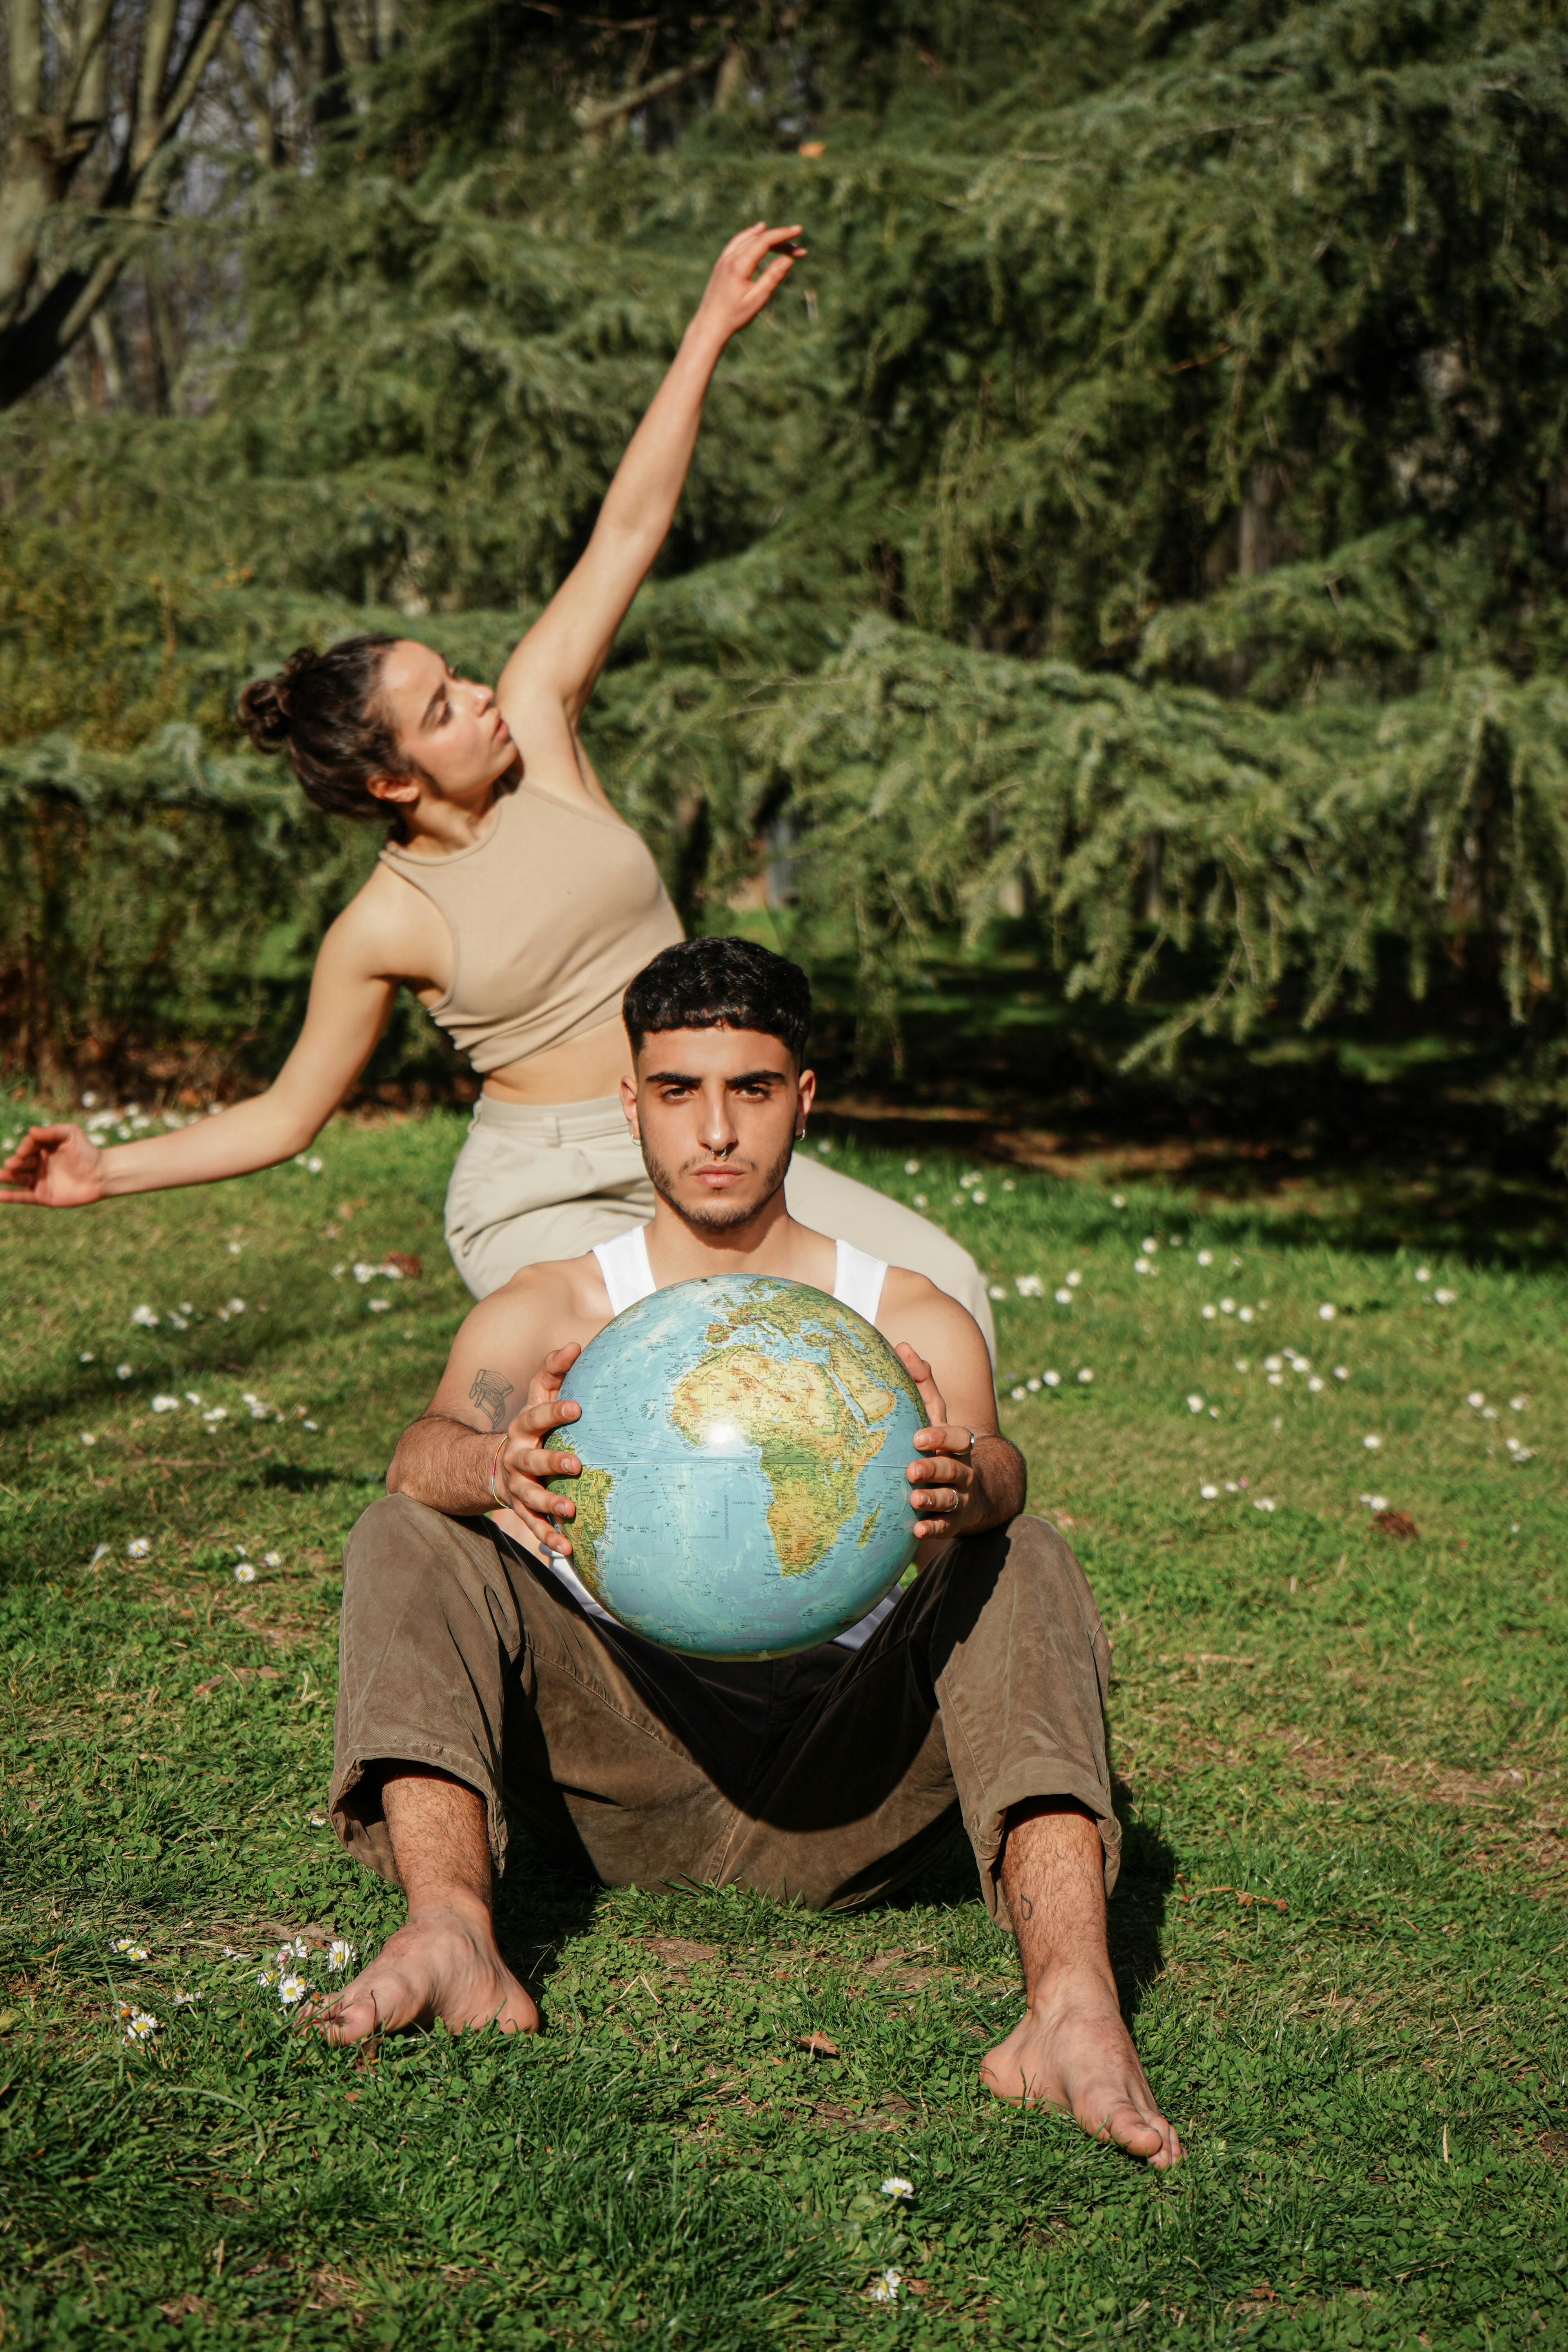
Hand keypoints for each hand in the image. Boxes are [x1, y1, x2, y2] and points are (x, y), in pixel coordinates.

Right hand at [0, 1123, 106, 1206]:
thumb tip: (32, 1130)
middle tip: (12, 1164)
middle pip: (21, 1163)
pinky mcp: (42, 1196)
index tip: (25, 1150)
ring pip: (19, 1179)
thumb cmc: (87, 1151)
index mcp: (41, 1148)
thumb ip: (52, 1131)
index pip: (27, 1146)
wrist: (102, 1174)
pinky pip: (23, 1196)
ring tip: (0, 1176)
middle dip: (15, 1163)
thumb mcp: (71, 1134)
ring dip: (8, 1177)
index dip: (25, 1148)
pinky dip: (11, 1197)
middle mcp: (36, 1164)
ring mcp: (38, 1180)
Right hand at [492, 1345, 583, 1556]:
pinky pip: (534, 1525)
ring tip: (570, 1511)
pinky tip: (568, 1551)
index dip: (554, 1411)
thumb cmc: (530, 1427)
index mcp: (523, 1429)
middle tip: (576, 1464)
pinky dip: (549, 1538)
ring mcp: (517, 1486)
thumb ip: (553, 1372)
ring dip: (550, 1503)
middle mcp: (517, 1457)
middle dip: (552, 1461)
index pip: (536, 1416)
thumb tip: (575, 1344)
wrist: (491, 1465)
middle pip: (532, 1459)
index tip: (578, 1407)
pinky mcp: (521, 1509)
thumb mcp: (536, 1399)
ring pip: (531, 1496)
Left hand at [690, 221, 805, 346]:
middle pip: (758, 238)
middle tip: (798, 250)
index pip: (764, 241)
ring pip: (747, 238)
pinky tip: (756, 232)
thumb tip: (788, 259)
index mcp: (739, 265)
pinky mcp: (721, 264)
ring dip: (766, 236)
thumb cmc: (734, 316)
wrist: (709, 325)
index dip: (782, 235)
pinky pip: (737, 242)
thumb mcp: (757, 299)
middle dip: (779, 239)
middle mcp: (729, 258)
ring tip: (782, 237)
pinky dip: (750, 235)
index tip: (798, 231)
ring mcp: (723, 259)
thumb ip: (773, 278)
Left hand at [895, 1342, 978, 1540]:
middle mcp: (963, 1470)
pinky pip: (945, 1526)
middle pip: (952, 1468)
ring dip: (933, 1498)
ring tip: (915, 1499)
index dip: (939, 1437)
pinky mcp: (955, 1521)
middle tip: (912, 1470)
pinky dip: (933, 1528)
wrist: (977, 1491)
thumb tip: (901, 1344)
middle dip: (934, 1469)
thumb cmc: (943, 1445)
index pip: (955, 1436)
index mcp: (957, 1443)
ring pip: (950, 1498)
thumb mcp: (935, 1415)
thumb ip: (922, 1382)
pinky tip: (918, 1530)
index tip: (918, 1438)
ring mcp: (961, 1497)